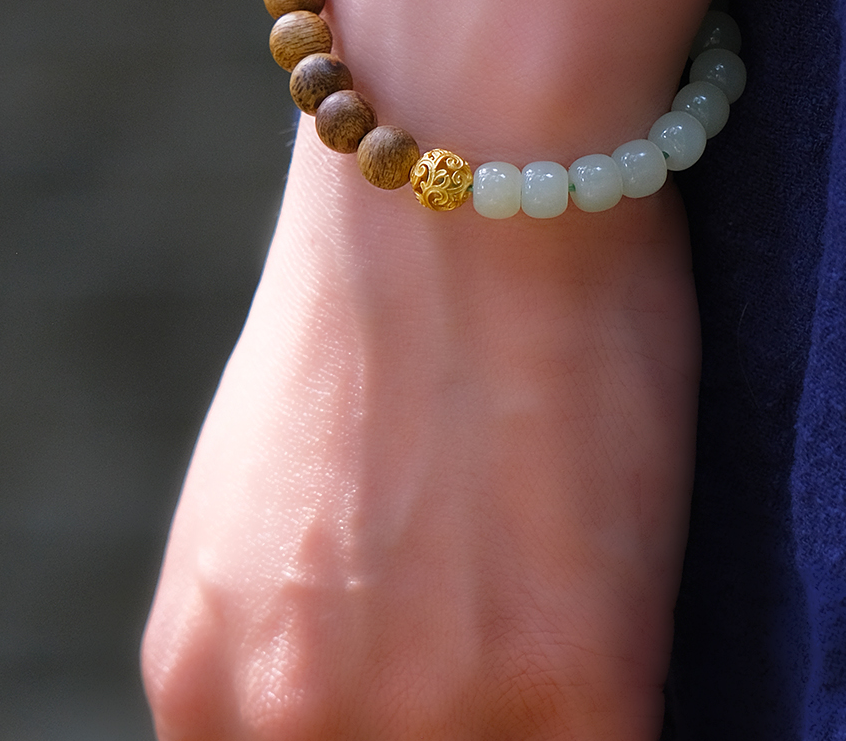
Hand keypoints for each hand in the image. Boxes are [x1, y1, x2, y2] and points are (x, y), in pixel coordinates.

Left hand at [142, 126, 698, 738]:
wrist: (470, 160)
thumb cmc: (393, 287)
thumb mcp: (269, 488)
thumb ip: (297, 620)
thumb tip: (371, 668)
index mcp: (201, 675)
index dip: (402, 726)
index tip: (461, 683)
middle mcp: (286, 723)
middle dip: (478, 718)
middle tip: (521, 623)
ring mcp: (428, 717)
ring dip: (558, 706)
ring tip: (585, 592)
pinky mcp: (571, 689)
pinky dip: (643, 694)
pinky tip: (643, 622)